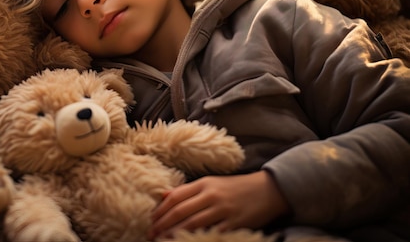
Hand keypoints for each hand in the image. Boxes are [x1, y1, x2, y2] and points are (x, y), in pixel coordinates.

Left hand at [148, 171, 289, 239]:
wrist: (268, 189)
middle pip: (181, 211)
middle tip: (151, 234)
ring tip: (164, 240)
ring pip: (194, 224)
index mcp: (204, 183)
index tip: (150, 220)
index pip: (176, 196)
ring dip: (176, 234)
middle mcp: (212, 195)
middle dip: (164, 224)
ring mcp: (224, 210)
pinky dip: (199, 238)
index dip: (161, 209)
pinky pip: (214, 233)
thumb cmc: (235, 187)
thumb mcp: (211, 182)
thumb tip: (163, 195)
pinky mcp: (236, 223)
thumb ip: (188, 190)